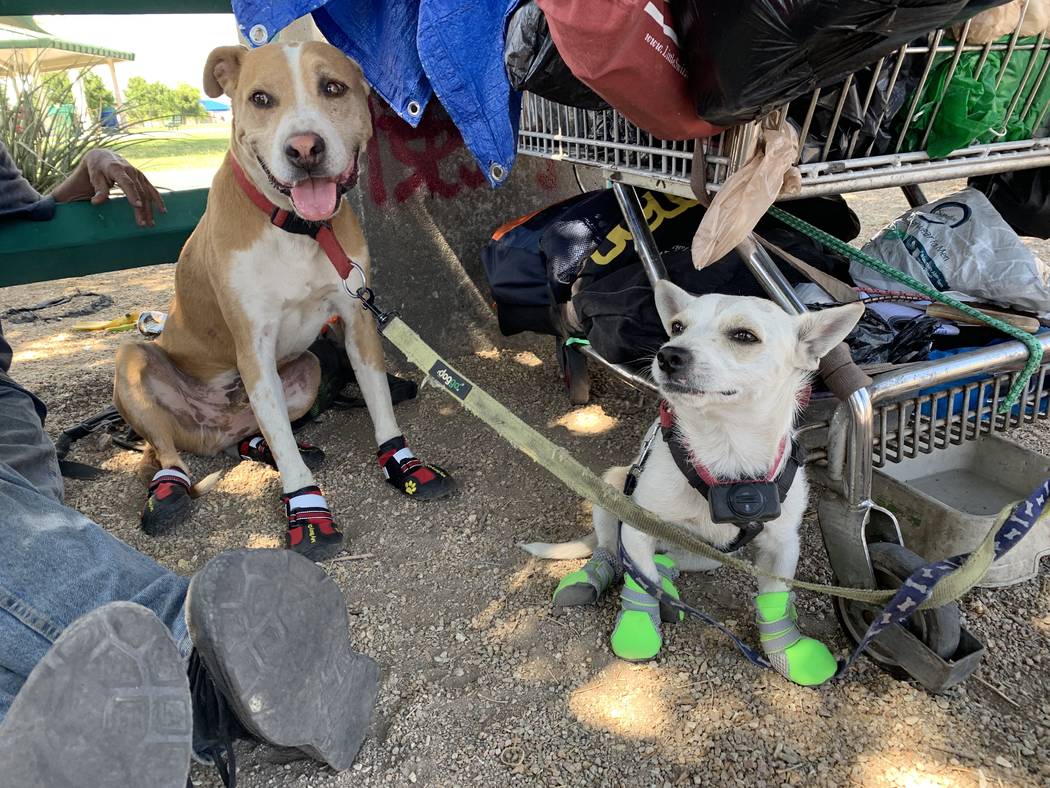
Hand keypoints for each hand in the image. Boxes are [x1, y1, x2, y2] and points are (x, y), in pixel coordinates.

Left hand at [51, 149, 165, 226]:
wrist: (103, 156)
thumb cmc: (97, 169)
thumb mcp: (94, 176)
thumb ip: (98, 189)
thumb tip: (96, 202)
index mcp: (117, 169)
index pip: (127, 182)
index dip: (133, 194)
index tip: (137, 206)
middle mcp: (130, 170)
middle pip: (139, 191)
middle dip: (142, 209)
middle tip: (142, 224)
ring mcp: (138, 174)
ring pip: (147, 193)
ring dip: (150, 209)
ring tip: (150, 224)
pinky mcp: (142, 178)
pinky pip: (152, 190)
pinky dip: (158, 200)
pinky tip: (162, 211)